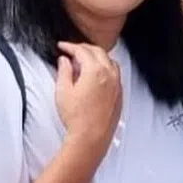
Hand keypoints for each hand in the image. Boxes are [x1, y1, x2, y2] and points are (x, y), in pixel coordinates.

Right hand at [54, 42, 122, 156]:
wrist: (91, 136)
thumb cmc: (78, 118)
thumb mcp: (63, 91)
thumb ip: (64, 71)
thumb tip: (65, 61)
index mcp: (95, 71)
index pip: (82, 51)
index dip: (70, 46)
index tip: (63, 47)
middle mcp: (110, 75)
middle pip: (98, 52)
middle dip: (83, 48)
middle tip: (72, 50)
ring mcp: (117, 84)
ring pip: (109, 61)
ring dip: (96, 56)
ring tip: (84, 61)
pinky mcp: (119, 94)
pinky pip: (115, 73)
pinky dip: (105, 67)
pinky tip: (96, 74)